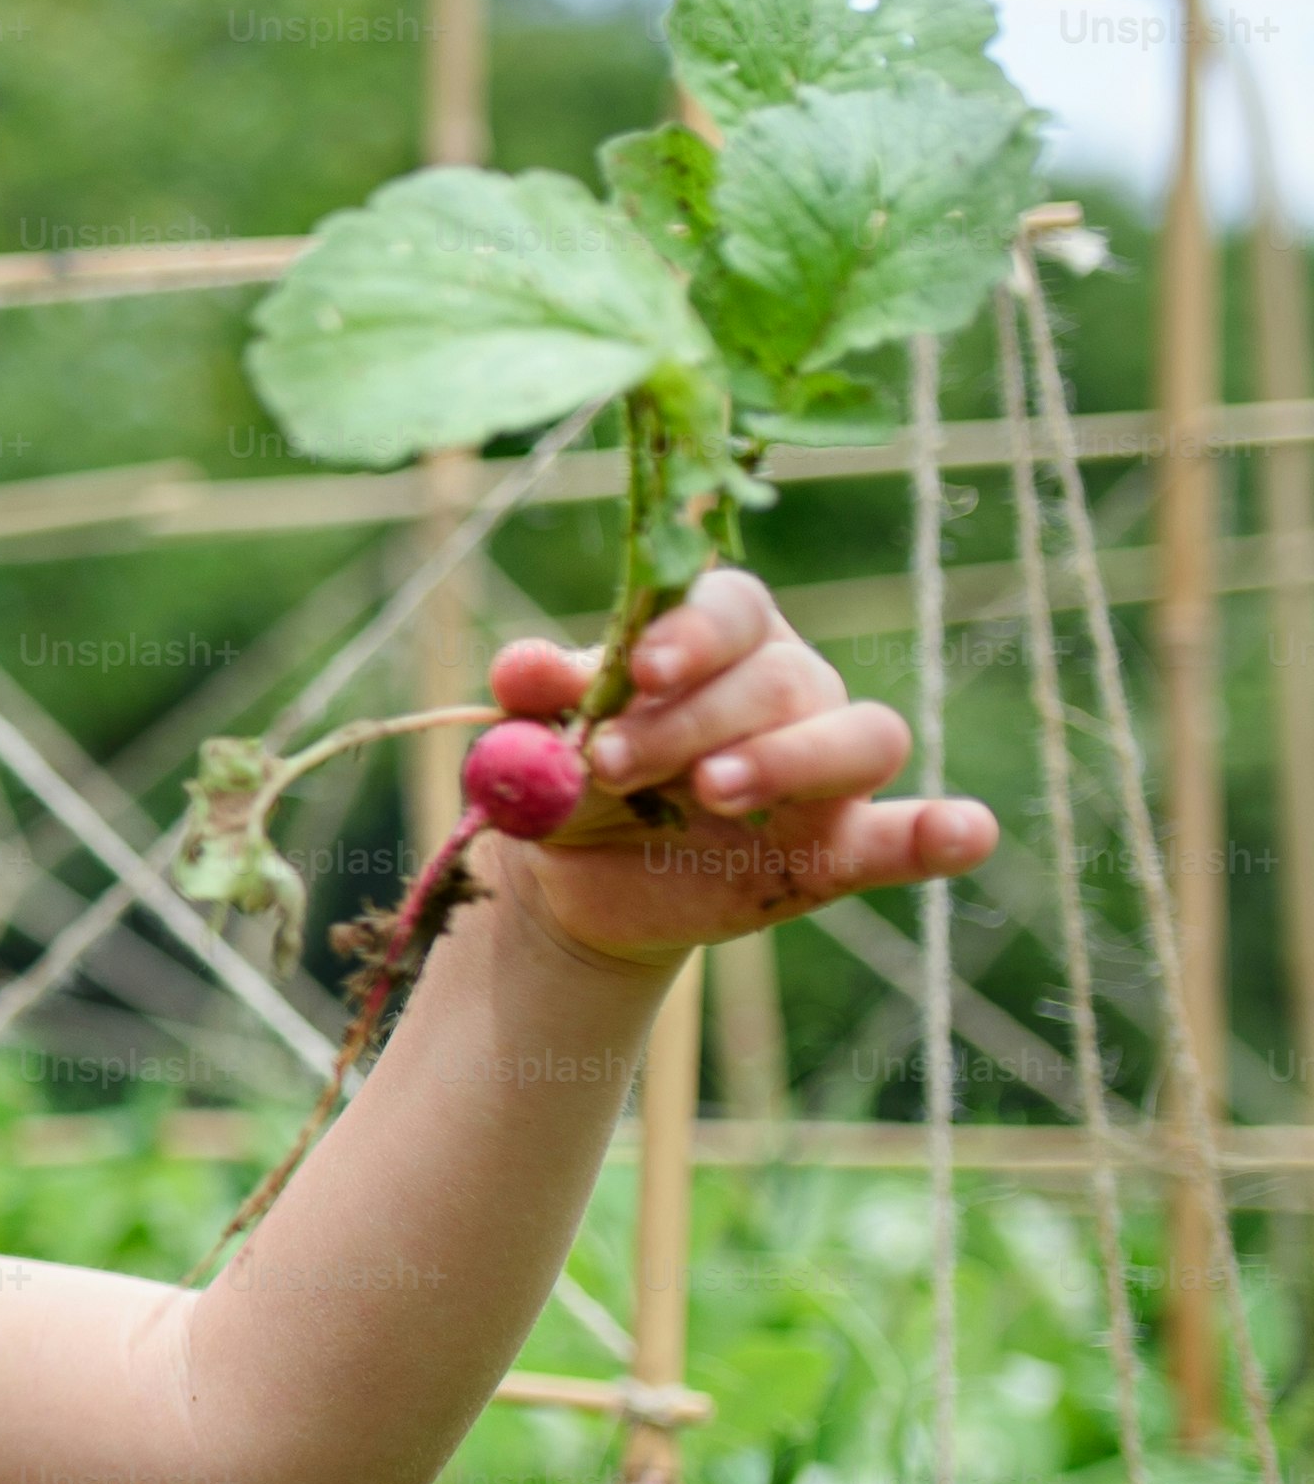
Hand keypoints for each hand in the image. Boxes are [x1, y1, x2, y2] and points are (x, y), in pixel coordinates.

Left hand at [480, 568, 997, 973]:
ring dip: (791, 761)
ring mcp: (826, 768)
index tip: (641, 670)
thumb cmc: (570, 775)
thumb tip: (520, 668)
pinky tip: (964, 832)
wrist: (574, 875)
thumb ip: (540, 701)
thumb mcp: (539, 735)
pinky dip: (940, 833)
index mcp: (718, 639)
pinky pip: (906, 833)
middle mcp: (789, 687)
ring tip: (713, 793)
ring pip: (860, 738)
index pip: (733, 608)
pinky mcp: (840, 846)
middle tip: (614, 764)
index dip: (694, 633)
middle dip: (694, 721)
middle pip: (780, 679)